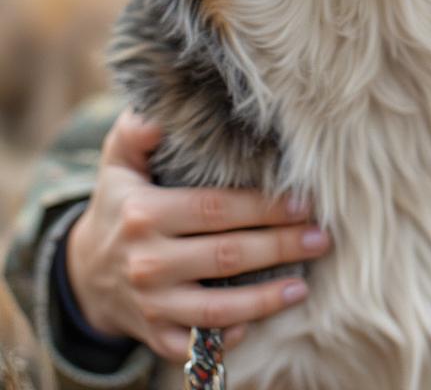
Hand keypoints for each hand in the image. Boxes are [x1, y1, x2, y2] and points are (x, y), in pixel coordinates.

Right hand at [65, 109, 329, 361]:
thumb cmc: (120, 203)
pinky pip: (195, 344)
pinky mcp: (153, 333)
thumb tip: (158, 112)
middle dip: (281, 245)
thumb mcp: (119, 161)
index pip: (216, 209)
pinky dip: (227, 337)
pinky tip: (259, 323)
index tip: (303, 201)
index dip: (263, 206)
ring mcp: (151, 303)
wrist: (84, 270)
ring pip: (217, 307)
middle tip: (322, 237)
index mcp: (145, 214)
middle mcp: (147, 262)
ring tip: (304, 284)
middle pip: (227, 255)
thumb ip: (137, 132)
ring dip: (266, 299)